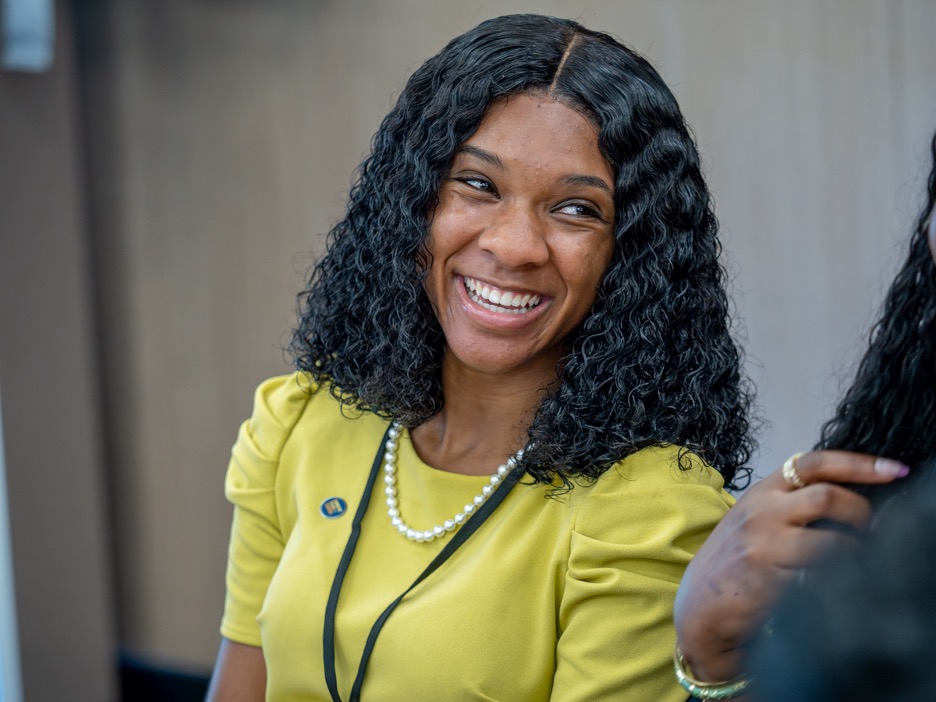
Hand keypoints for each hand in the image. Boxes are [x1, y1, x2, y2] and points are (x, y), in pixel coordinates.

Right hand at [673, 450, 908, 681]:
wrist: (701, 604)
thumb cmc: (734, 562)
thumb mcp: (755, 519)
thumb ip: (789, 504)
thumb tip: (848, 497)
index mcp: (762, 491)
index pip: (815, 463)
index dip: (859, 464)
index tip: (895, 469)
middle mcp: (762, 510)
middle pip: (828, 496)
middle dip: (863, 513)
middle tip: (873, 530)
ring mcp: (763, 542)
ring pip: (832, 539)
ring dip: (855, 551)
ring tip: (857, 559)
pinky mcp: (769, 575)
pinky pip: (820, 573)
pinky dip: (837, 577)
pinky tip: (836, 581)